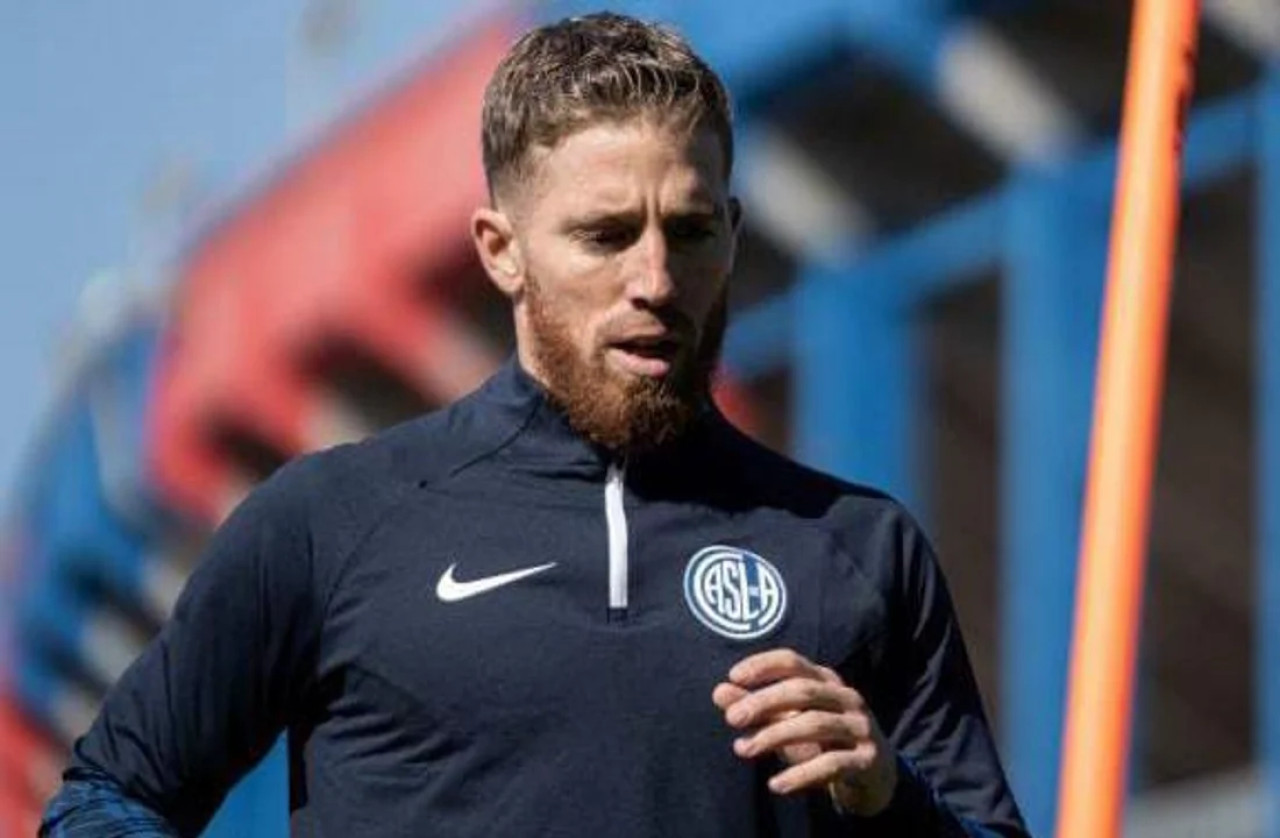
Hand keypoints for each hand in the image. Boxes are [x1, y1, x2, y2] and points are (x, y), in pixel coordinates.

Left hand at [712, 648, 897, 816]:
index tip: (733, 676)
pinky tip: (775, 785)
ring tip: (743, 749)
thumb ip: (758, 707)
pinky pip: (832, 764)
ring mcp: (860, 727)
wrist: (875, 777)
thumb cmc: (824, 743)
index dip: (763, 665)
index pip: (793, 662)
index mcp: (827, 681)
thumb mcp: (788, 723)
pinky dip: (801, 774)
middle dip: (763, 702)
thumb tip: (719, 692)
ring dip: (774, 736)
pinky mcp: (868, 760)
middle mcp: (847, 698)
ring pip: (815, 724)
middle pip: (802, 691)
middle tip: (731, 718)